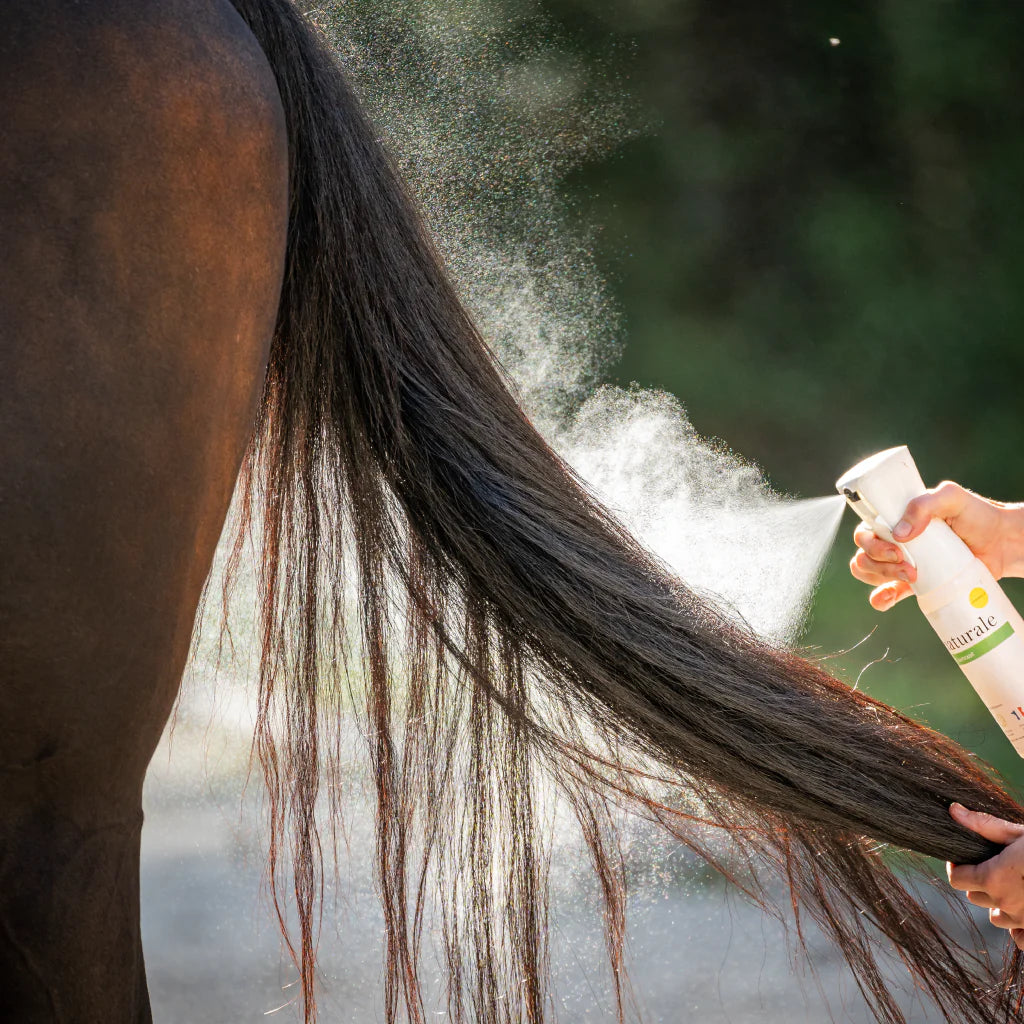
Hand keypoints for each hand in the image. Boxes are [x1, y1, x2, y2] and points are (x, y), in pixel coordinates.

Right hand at [849, 481, 1023, 610]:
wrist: (1002, 544)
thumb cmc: (977, 515)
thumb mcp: (952, 497)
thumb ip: (924, 505)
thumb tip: (900, 533)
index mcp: (895, 517)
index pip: (865, 528)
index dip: (870, 540)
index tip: (896, 545)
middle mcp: (894, 539)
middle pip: (864, 553)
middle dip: (878, 561)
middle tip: (906, 562)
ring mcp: (902, 562)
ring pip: (869, 571)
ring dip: (880, 577)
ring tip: (911, 577)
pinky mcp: (913, 582)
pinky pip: (885, 593)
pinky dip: (879, 598)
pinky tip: (887, 600)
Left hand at [946, 803, 1023, 950]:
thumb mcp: (1019, 833)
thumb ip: (984, 825)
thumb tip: (953, 811)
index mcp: (994, 879)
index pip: (958, 879)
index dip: (957, 866)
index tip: (963, 857)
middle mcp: (1007, 904)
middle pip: (975, 897)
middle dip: (978, 882)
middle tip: (991, 867)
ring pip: (996, 917)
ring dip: (999, 903)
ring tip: (1012, 886)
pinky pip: (1019, 937)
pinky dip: (1019, 927)